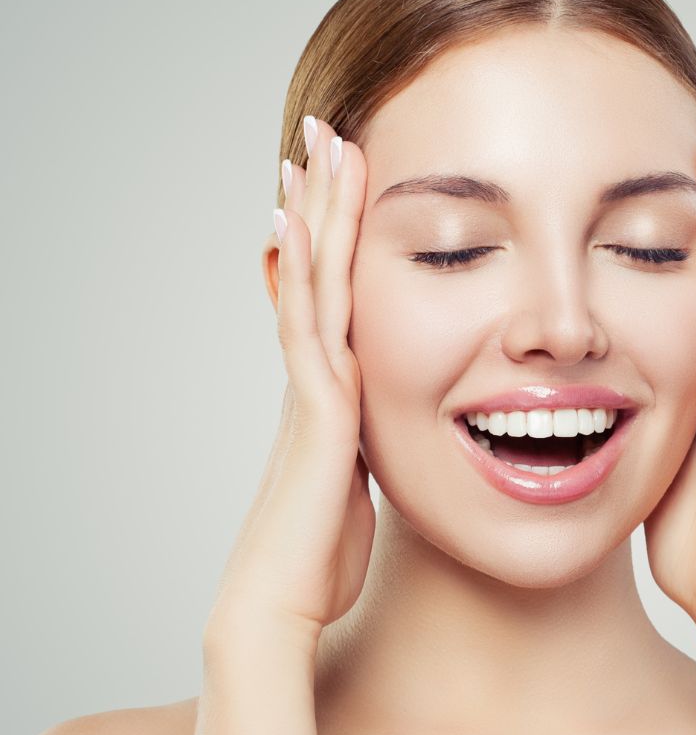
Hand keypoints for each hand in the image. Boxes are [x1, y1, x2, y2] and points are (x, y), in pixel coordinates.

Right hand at [210, 116, 375, 648]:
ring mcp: (310, 387)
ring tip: (309, 152)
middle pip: (319, 272)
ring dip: (311, 218)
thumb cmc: (319, 555)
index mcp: (335, 390)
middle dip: (321, 203)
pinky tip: (295, 226)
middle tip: (322, 136)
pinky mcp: (316, 409)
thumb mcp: (354, 485)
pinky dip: (302, 275)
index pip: (338, 295)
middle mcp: (317, 375)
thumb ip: (363, 450)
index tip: (342, 180)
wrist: (282, 598)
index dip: (338, 237)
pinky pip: (308, 327)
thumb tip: (373, 440)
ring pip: (310, 284)